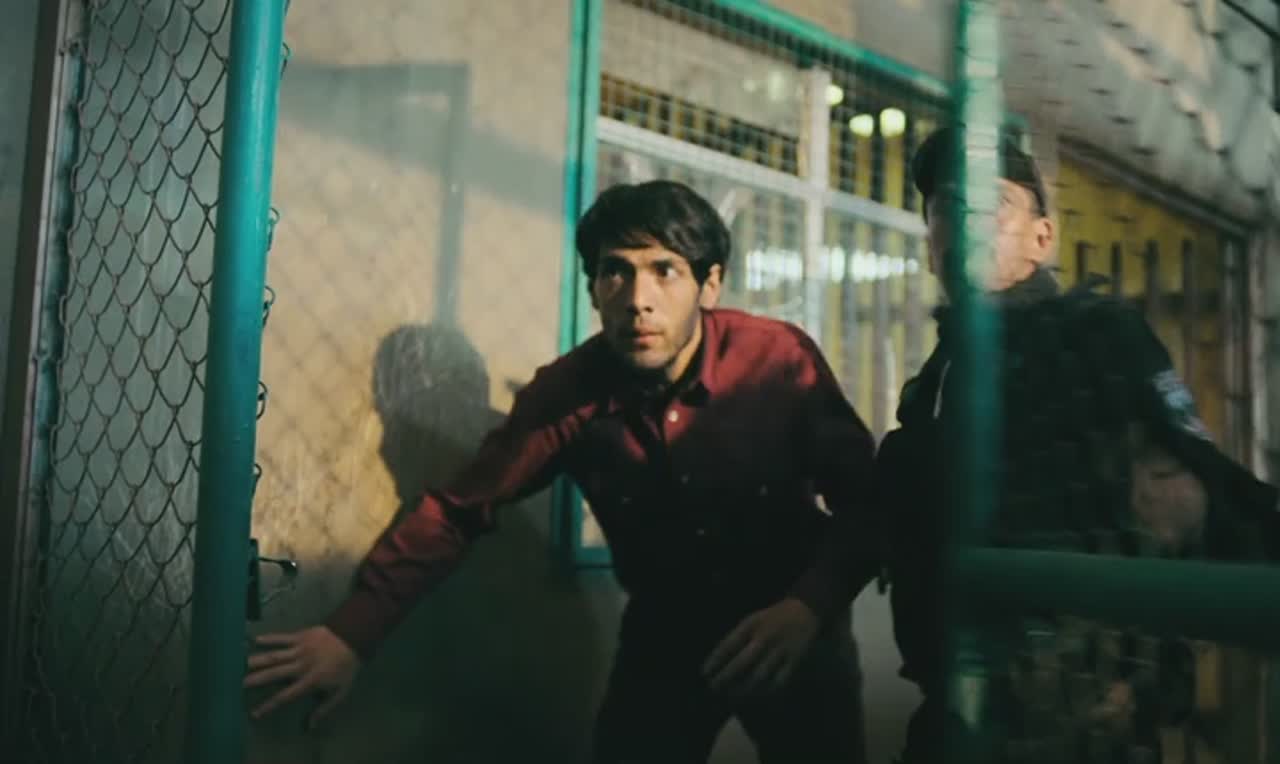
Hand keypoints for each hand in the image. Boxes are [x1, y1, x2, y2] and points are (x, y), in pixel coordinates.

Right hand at [244, 626, 360, 728]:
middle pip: (275, 673)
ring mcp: (300, 649)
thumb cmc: (346, 667)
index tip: (254, 713)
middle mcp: (302, 665)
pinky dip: (269, 638)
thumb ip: (324, 708)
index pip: (286, 695)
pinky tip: (255, 639)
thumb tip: (310, 726)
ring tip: (240, 663)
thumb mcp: (341, 691)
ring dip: (257, 659)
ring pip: (275, 655)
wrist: (354, 637)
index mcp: (310, 680)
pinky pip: (282, 637)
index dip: (270, 705)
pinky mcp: (300, 635)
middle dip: (256, 679)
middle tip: (238, 684)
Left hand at [702, 598, 818, 697]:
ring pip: (759, 675)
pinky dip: (766, 691)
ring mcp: (780, 650)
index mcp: (752, 625)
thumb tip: (718, 660)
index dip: (715, 660)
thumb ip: (737, 636)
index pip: (729, 644)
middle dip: (726, 677)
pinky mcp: (795, 660)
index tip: (704, 673)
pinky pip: (779, 681)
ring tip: (731, 695)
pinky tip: (757, 696)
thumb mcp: (752, 620)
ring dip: (743, 688)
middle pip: (742, 662)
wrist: (805, 610)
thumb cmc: (772, 618)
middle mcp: (765, 637)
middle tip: (714, 687)